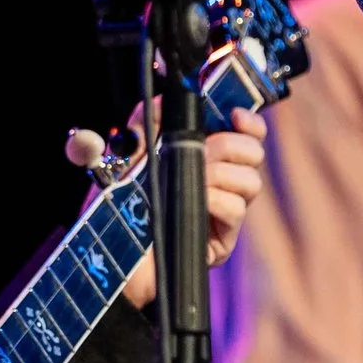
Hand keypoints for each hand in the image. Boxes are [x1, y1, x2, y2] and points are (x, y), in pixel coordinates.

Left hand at [119, 109, 269, 308]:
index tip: (235, 114)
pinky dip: (216, 200)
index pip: (244, 134)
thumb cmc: (113, 212)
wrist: (107, 261)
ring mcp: (222, 213)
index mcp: (201, 160)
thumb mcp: (120, 160)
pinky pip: (236, 209)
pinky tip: (193, 203)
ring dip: (221, 174)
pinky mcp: (221, 241)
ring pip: (251, 181)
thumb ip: (139, 127)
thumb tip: (160, 101)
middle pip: (254, 153)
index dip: (248, 121)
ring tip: (189, 181)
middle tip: (203, 153)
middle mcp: (218, 184)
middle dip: (230, 145)